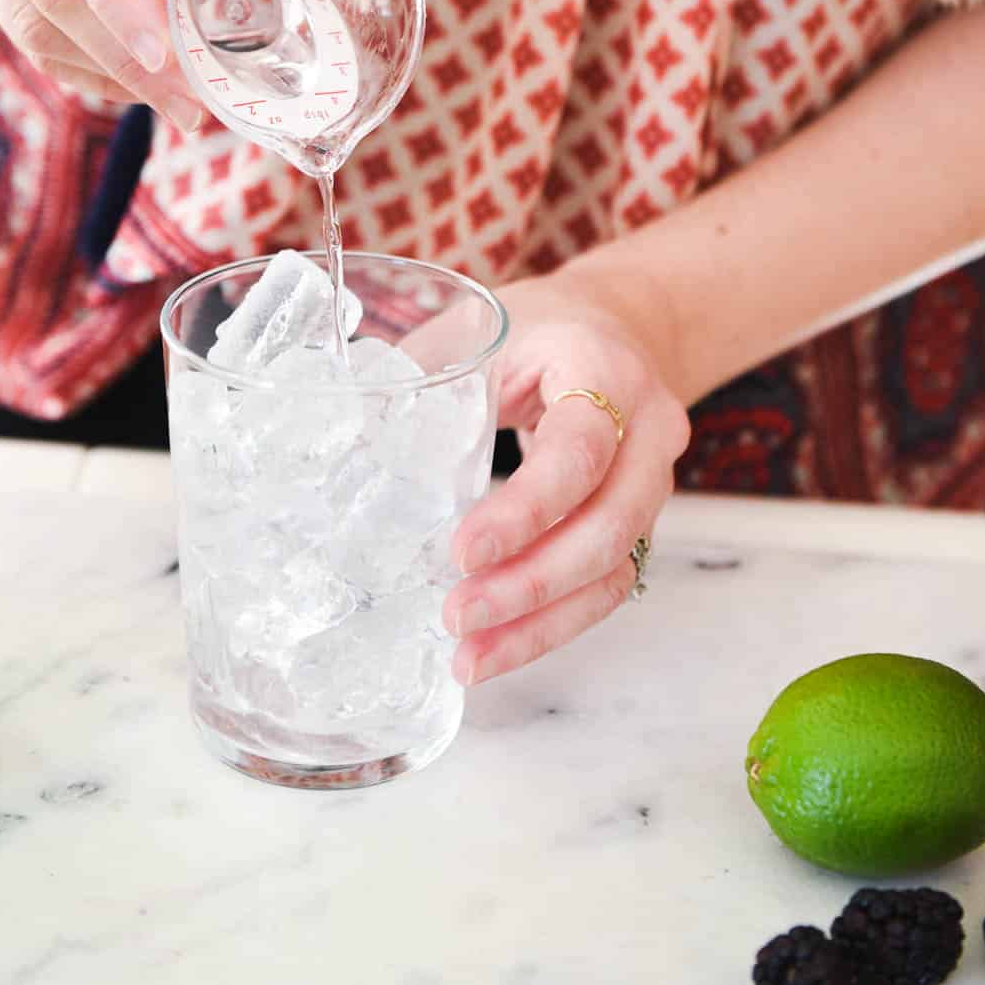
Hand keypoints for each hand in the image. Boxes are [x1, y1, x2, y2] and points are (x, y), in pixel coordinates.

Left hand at [443, 266, 690, 684]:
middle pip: (609, 525)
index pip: (580, 449)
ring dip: (542, 622)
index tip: (462, 550)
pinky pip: (608, 585)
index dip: (527, 508)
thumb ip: (421, 377)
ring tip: (470, 657)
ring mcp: (652, 481)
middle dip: (531, 584)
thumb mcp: (480, 328)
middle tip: (456, 616)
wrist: (616, 327)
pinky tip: (500, 648)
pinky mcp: (638, 521)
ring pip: (614, 568)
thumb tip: (332, 435)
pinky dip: (555, 624)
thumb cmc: (537, 328)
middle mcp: (647, 430)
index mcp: (604, 369)